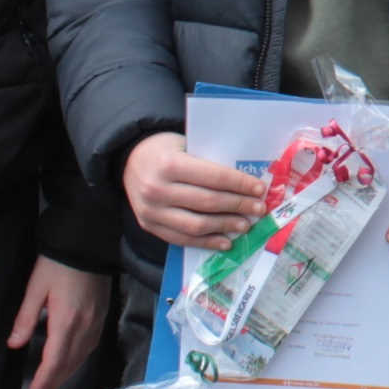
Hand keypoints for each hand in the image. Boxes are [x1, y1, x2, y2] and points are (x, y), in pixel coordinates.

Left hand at [9, 257, 110, 388]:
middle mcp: (85, 325)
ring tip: (51, 385)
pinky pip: (90, 345)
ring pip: (81, 356)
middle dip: (53, 383)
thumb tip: (15, 343)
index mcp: (66, 320)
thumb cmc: (58, 263)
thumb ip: (26, 317)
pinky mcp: (102, 315)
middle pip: (69, 363)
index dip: (44, 382)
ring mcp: (96, 321)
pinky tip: (70, 361)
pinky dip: (78, 359)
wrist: (89, 243)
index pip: (55, 360)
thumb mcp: (36, 287)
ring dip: (66, 373)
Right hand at [123, 132, 262, 249]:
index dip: (240, 185)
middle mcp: (157, 189)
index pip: (213, 177)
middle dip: (238, 206)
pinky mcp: (149, 226)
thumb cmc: (166, 150)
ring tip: (245, 225)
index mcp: (169, 164)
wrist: (129, 161)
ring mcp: (151, 211)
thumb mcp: (186, 145)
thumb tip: (247, 183)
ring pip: (196, 225)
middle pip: (207, 202)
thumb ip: (209, 162)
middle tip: (258, 209)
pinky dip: (206, 242)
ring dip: (225, 227)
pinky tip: (225, 241)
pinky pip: (182, 239)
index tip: (259, 189)